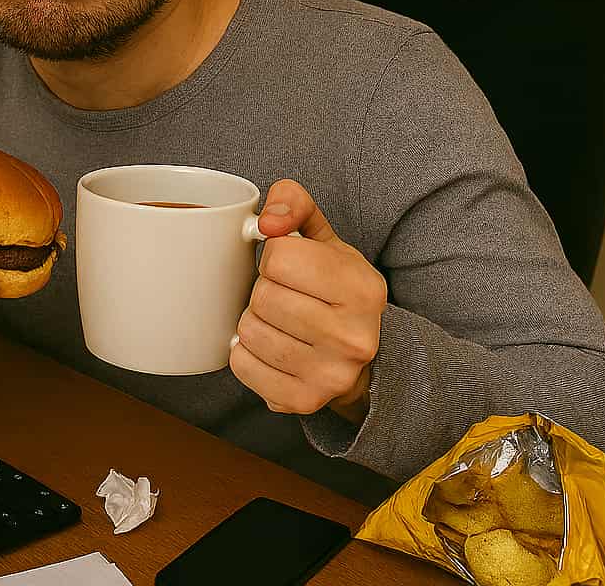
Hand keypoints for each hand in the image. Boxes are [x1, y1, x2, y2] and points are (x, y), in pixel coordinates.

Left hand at [228, 179, 386, 423]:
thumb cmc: (335, 293)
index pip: (279, 257)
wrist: (363, 360)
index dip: (275, 259)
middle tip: (285, 299)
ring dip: (253, 322)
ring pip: (249, 330)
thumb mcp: (325, 241)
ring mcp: (330, 374)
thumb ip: (295, 205)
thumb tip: (267, 220)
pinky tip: (270, 348)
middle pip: (263, 296)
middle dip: (264, 292)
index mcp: (362, 288)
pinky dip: (245, 353)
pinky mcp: (303, 401)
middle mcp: (353, 336)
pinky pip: (241, 365)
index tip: (292, 271)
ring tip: (279, 323)